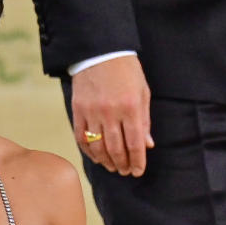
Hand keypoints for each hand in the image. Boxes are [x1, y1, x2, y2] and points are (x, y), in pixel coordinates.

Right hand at [70, 55, 152, 177]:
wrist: (101, 52)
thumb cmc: (126, 71)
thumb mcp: (142, 92)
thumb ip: (144, 120)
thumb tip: (147, 145)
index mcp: (131, 107)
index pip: (135, 143)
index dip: (137, 161)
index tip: (138, 171)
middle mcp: (111, 112)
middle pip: (116, 149)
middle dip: (122, 164)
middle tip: (125, 172)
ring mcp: (92, 113)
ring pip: (98, 147)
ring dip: (106, 161)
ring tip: (112, 167)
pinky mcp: (78, 111)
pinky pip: (82, 138)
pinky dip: (89, 151)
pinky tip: (97, 157)